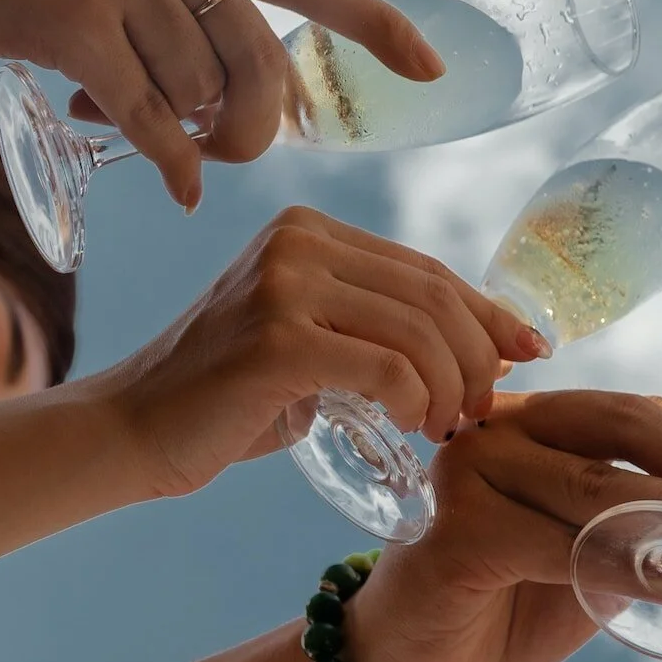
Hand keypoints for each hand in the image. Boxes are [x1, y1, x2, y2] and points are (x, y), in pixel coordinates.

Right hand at [0, 0, 437, 207]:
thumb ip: (178, 16)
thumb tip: (223, 110)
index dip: (375, 25)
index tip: (434, 67)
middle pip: (263, 62)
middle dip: (254, 124)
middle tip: (217, 149)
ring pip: (202, 94)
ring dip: (183, 135)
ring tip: (133, 124)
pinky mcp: (75, 23)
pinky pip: (151, 116)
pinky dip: (169, 161)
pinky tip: (177, 186)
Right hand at [87, 208, 547, 500]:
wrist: (131, 431)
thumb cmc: (230, 398)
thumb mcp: (313, 343)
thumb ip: (379, 329)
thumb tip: (489, 345)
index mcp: (309, 231)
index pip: (425, 268)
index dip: (487, 311)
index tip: (529, 349)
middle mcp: (298, 241)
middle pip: (431, 295)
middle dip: (478, 355)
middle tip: (485, 408)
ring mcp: (284, 284)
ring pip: (417, 331)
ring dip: (452, 386)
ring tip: (449, 426)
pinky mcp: (276, 338)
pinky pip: (385, 367)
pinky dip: (417, 400)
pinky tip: (416, 426)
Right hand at [344, 392, 661, 661]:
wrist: (417, 655)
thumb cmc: (508, 595)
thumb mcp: (591, 547)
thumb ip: (645, 520)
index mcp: (540, 418)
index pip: (637, 405)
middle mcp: (502, 426)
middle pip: (620, 424)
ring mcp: (472, 469)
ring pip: (597, 486)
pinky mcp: (457, 528)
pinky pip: (561, 545)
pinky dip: (629, 566)